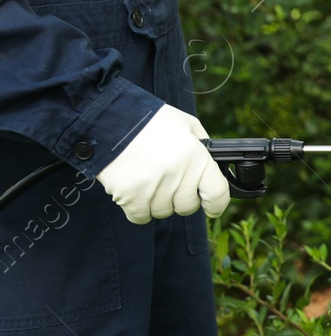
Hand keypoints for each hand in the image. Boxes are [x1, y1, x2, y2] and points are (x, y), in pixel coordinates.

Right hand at [95, 105, 229, 224]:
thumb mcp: (186, 124)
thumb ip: (203, 145)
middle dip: (181, 198)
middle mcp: (178, 175)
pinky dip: (139, 209)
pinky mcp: (130, 196)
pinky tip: (136, 190)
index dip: (216, 204)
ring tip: (149, 180)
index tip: (212, 208)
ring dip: (158, 202)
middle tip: (168, 182)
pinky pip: (141, 217)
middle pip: (187, 207)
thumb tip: (213, 166)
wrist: (108, 118)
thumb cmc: (150, 120)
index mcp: (197, 157)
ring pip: (163, 212)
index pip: (218, 194)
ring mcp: (154, 188)